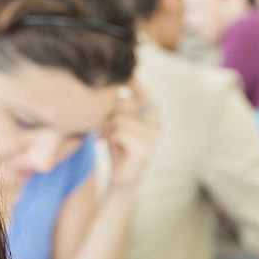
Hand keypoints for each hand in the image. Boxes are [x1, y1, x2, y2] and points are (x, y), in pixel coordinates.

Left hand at [100, 78, 158, 193]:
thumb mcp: (119, 122)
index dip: (127, 83)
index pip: (140, 90)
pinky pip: (119, 132)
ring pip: (118, 118)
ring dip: (106, 128)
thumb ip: (120, 104)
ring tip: (104, 137)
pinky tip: (108, 144)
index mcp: (154, 115)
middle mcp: (157, 124)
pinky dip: (109, 138)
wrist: (122, 180)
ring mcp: (153, 137)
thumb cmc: (119, 148)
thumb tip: (112, 78)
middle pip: (124, 104)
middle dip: (107, 114)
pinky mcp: (144, 149)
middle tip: (101, 127)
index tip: (115, 79)